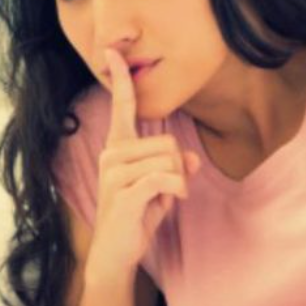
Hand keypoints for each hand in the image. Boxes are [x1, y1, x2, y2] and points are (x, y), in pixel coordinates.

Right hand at [86, 48, 199, 278]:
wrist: (116, 253)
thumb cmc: (137, 215)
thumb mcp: (162, 188)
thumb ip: (176, 168)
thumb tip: (193, 158)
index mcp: (119, 147)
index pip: (121, 106)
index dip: (120, 79)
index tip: (112, 52)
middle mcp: (112, 154)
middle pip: (169, 142)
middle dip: (178, 168)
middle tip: (164, 190)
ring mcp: (114, 172)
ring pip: (170, 159)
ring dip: (177, 182)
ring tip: (160, 199)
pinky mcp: (123, 191)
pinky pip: (167, 177)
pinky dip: (178, 190)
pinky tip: (171, 202)